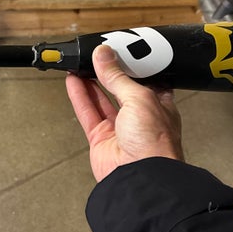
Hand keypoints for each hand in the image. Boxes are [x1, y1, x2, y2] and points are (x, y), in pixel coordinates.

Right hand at [65, 45, 182, 181]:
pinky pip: (88, 114)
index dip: (131, 67)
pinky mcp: (102, 140)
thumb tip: (104, 56)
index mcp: (159, 107)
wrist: (142, 178)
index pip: (144, 80)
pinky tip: (73, 82)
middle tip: (95, 56)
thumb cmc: (155, 144)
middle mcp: (140, 119)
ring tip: (80, 64)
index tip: (117, 53)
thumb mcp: (139, 98)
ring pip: (102, 100)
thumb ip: (118, 77)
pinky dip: (79, 97)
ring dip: (90, 82)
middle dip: (108, 73)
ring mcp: (120, 130)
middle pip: (120, 89)